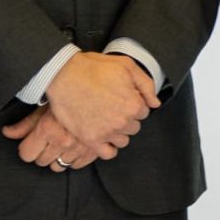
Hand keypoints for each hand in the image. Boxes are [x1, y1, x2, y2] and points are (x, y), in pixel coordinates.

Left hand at [2, 105, 117, 169]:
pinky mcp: (94, 151)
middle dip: (42, 152)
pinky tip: (74, 147)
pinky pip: (77, 165)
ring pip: (59, 166)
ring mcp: (79, 147)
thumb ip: (25, 124)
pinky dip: (75, 159)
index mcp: (48, 129)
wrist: (101, 90)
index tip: (31, 142)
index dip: (27, 148)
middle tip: (48, 139)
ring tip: (61, 142)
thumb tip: (6, 133)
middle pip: (41, 161)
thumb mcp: (45, 106)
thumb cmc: (70, 94)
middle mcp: (63, 141)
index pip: (27, 154)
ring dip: (58, 156)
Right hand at [42, 52, 160, 146]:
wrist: (64, 75)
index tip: (122, 98)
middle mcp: (123, 121)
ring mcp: (107, 132)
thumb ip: (146, 85)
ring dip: (118, 132)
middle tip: (112, 107)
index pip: (143, 112)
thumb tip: (155, 103)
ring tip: (106, 120)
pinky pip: (108, 153)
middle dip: (126, 118)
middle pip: (134, 127)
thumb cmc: (94, 68)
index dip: (133, 103)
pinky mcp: (91, 140)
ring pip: (123, 140)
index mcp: (134, 104)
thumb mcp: (126, 66)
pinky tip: (104, 137)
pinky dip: (108, 147)